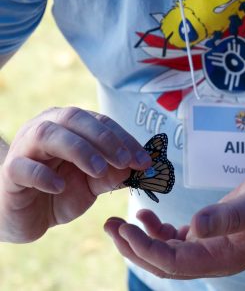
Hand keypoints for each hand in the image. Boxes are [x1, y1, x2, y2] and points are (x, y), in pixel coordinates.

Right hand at [0, 107, 150, 242]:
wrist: (28, 214)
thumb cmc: (62, 191)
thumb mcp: (93, 183)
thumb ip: (112, 174)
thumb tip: (136, 168)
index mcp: (70, 127)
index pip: (100, 122)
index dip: (124, 139)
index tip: (144, 161)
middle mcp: (47, 128)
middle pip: (75, 118)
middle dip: (105, 139)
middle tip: (126, 162)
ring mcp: (26, 148)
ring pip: (48, 134)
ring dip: (79, 150)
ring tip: (99, 171)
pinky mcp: (11, 172)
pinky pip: (24, 167)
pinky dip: (44, 175)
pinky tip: (60, 186)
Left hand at [105, 166, 244, 278]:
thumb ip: (228, 217)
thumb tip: (196, 228)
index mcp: (223, 257)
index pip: (174, 261)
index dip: (146, 248)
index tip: (125, 229)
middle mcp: (212, 256)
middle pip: (163, 262)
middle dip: (133, 246)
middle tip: (110, 226)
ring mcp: (208, 246)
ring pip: (165, 250)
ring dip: (140, 238)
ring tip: (120, 221)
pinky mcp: (207, 233)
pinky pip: (174, 238)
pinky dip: (156, 229)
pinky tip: (146, 216)